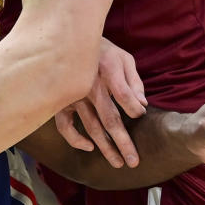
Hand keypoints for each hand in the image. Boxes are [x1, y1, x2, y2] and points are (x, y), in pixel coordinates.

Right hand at [55, 38, 146, 167]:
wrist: (69, 41)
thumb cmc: (103, 51)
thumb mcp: (124, 59)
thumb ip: (134, 81)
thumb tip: (142, 105)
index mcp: (107, 71)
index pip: (124, 96)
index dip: (134, 109)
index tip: (140, 116)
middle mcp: (90, 86)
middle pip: (110, 119)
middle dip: (124, 143)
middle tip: (134, 162)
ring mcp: (74, 96)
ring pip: (91, 128)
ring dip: (106, 148)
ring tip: (119, 163)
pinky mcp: (62, 102)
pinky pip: (65, 126)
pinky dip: (76, 139)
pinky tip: (89, 147)